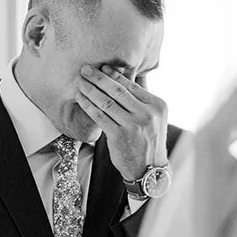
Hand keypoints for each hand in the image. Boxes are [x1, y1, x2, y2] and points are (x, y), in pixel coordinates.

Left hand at [75, 65, 167, 181]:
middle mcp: (146, 114)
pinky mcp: (119, 136)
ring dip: (89, 90)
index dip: (114, 75)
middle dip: (98, 78)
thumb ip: (144, 99)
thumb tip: (131, 75)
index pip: (132, 85)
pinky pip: (99, 116)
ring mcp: (133, 125)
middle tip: (84, 69)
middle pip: (117, 90)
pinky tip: (80, 99)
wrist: (149, 169)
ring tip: (78, 82)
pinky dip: (88, 105)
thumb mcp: (155, 118)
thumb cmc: (148, 141)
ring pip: (106, 102)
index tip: (102, 67)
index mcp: (157, 105)